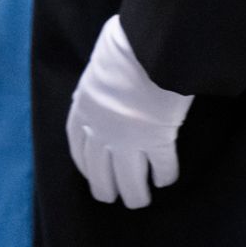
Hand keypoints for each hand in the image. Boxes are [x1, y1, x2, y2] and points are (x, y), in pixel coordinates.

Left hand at [65, 15, 193, 209]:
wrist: (147, 48)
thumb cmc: (125, 46)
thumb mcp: (100, 64)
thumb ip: (101, 83)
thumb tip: (109, 79)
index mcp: (85, 108)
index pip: (79, 146)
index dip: (84, 164)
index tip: (90, 174)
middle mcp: (101, 130)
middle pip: (99, 171)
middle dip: (105, 187)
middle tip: (113, 197)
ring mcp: (129, 139)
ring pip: (129, 179)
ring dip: (135, 193)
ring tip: (140, 200)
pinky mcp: (157, 141)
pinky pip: (161, 168)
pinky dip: (164, 176)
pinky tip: (166, 179)